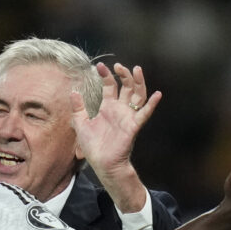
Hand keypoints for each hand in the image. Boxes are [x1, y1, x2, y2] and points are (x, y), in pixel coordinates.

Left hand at [71, 63, 161, 211]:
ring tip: (136, 70)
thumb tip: (73, 91)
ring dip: (138, 82)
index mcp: (107, 107)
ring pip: (137, 95)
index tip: (99, 66)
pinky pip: (144, 114)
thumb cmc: (93, 146)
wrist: (102, 163)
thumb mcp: (80, 124)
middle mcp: (119, 109)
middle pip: (126, 86)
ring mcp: (127, 116)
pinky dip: (152, 104)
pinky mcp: (133, 126)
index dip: (106, 76)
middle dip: (123, 75)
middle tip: (118, 65)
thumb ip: (78, 108)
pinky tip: (157, 95)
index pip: (109, 86)